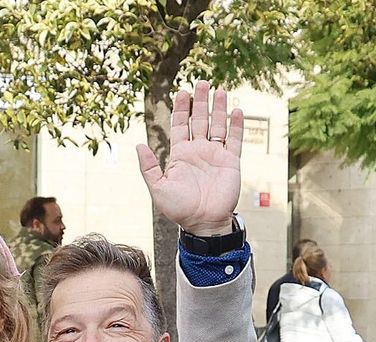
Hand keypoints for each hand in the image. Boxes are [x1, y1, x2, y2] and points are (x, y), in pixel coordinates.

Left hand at [135, 81, 242, 235]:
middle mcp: (198, 151)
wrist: (203, 224)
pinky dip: (236, 125)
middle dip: (201, 101)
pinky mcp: (231, 163)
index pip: (181, 125)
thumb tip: (139, 145)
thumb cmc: (179, 209)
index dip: (182, 108)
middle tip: (202, 82)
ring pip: (218, 126)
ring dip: (219, 108)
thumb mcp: (158, 188)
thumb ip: (149, 167)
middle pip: (200, 120)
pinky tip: (237, 110)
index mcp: (180, 155)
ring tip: (219, 90)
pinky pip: (234, 140)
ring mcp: (215, 156)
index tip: (182, 91)